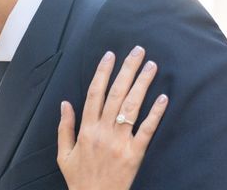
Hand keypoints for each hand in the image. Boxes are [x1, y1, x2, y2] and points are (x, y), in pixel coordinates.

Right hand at [57, 47, 168, 189]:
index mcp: (86, 128)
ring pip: (132, 106)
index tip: (110, 55)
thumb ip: (64, 127)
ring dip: (142, 84)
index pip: (95, 93)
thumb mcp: (63, 153)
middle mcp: (103, 131)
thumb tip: (65, 103)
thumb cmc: (79, 178)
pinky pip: (147, 130)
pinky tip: (163, 98)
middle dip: (127, 70)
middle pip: (117, 93)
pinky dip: (155, 113)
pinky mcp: (135, 153)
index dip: (103, 72)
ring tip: (151, 66)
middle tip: (137, 51)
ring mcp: (121, 141)